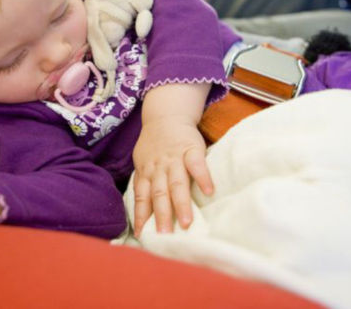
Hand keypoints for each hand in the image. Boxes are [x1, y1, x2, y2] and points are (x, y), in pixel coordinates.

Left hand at [132, 115, 212, 236]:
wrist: (166, 115)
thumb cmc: (154, 145)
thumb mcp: (143, 162)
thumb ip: (145, 184)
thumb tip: (144, 213)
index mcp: (145, 172)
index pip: (141, 197)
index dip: (141, 216)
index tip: (142, 236)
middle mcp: (158, 168)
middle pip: (159, 194)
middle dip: (161, 215)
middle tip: (164, 236)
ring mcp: (175, 158)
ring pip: (177, 183)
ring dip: (181, 203)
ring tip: (186, 223)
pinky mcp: (191, 149)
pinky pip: (197, 164)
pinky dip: (203, 177)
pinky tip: (209, 191)